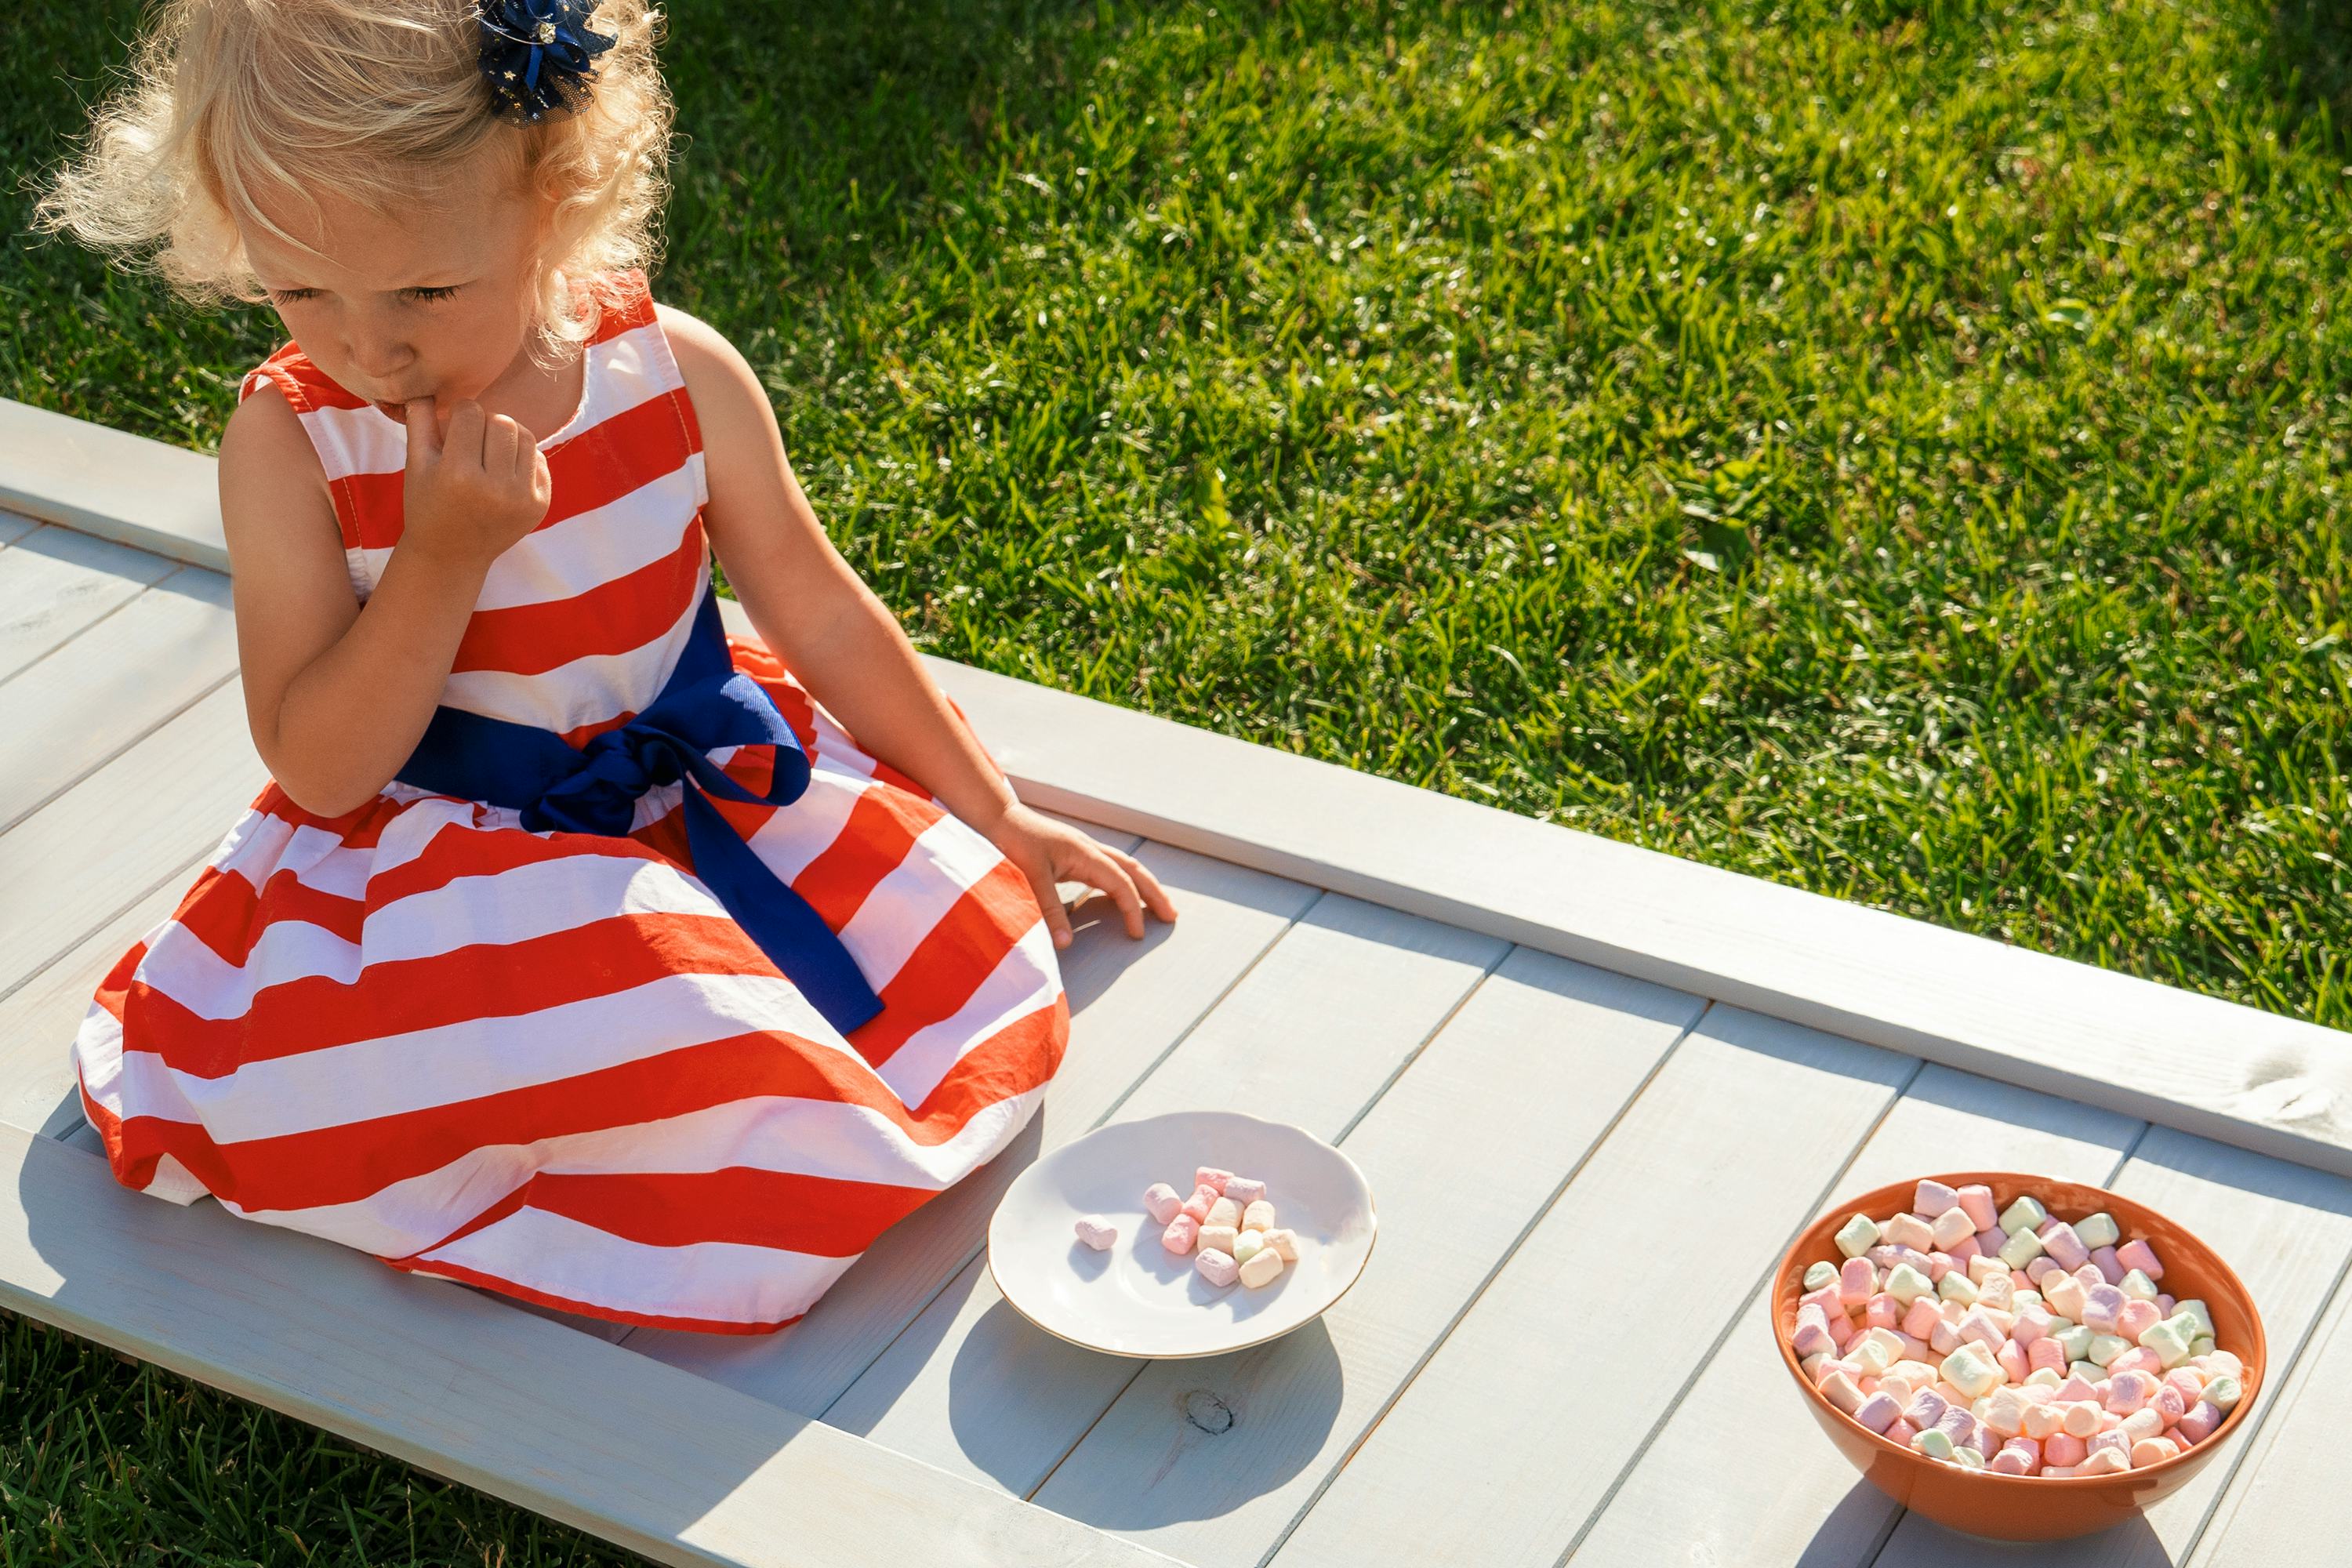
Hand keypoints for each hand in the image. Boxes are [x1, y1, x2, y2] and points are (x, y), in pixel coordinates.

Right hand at [398, 397, 552, 569]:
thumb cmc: (428, 505)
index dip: (460, 414)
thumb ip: (419, 422)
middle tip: (473, 441)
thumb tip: (423, 385)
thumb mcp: (415, 465)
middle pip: (502, 422)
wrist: (452, 555)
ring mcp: (523, 498)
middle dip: (486, 424)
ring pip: (526, 436)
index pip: (471, 413)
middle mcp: (496, 488)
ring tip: (490, 452)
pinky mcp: (541, 504)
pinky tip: (504, 471)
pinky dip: (522, 458)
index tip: (454, 428)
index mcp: (459, 476)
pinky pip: (539, 458)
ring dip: (508, 437)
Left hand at [987, 803, 1176, 949]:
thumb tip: (1065, 943)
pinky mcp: (1074, 854)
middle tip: (1171, 916)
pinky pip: (1108, 868)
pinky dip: (1123, 881)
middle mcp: (1090, 849)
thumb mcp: (1030, 877)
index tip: (1137, 934)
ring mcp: (1084, 850)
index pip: (1120, 884)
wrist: (998, 818)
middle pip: (1133, 870)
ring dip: (1143, 885)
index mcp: (1085, 854)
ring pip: (1124, 866)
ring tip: (1157, 905)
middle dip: (1154, 893)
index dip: (1132, 910)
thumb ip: (1049, 909)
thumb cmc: (1012, 842)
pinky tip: (1121, 895)